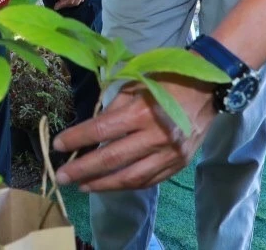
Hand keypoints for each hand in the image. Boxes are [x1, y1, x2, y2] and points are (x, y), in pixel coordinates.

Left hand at [52, 74, 216, 190]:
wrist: (208, 88)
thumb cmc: (167, 80)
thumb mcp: (136, 84)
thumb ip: (114, 108)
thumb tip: (92, 129)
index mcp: (141, 112)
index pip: (101, 130)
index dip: (76, 139)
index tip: (57, 146)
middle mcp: (155, 136)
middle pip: (111, 159)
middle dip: (82, 169)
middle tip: (62, 176)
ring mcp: (169, 154)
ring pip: (130, 177)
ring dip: (102, 184)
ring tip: (82, 186)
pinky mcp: (178, 164)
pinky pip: (148, 180)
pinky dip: (127, 184)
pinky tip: (110, 185)